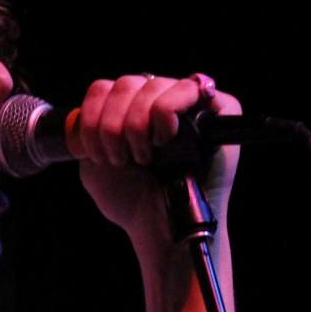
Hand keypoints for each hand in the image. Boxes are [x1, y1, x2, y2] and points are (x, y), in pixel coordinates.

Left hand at [72, 72, 239, 249]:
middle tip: (121, 160)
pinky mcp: (221, 107)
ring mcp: (191, 102)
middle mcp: (162, 100)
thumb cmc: (133, 201)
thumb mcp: (94, 164)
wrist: (162, 228)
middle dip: (112, 126)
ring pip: (151, 86)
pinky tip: (165, 143)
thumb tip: (93, 108)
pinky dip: (164, 115)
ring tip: (144, 158)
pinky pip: (185, 88)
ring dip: (136, 126)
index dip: (93, 117)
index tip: (95, 154)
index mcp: (132, 110)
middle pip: (125, 83)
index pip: (104, 88)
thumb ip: (89, 130)